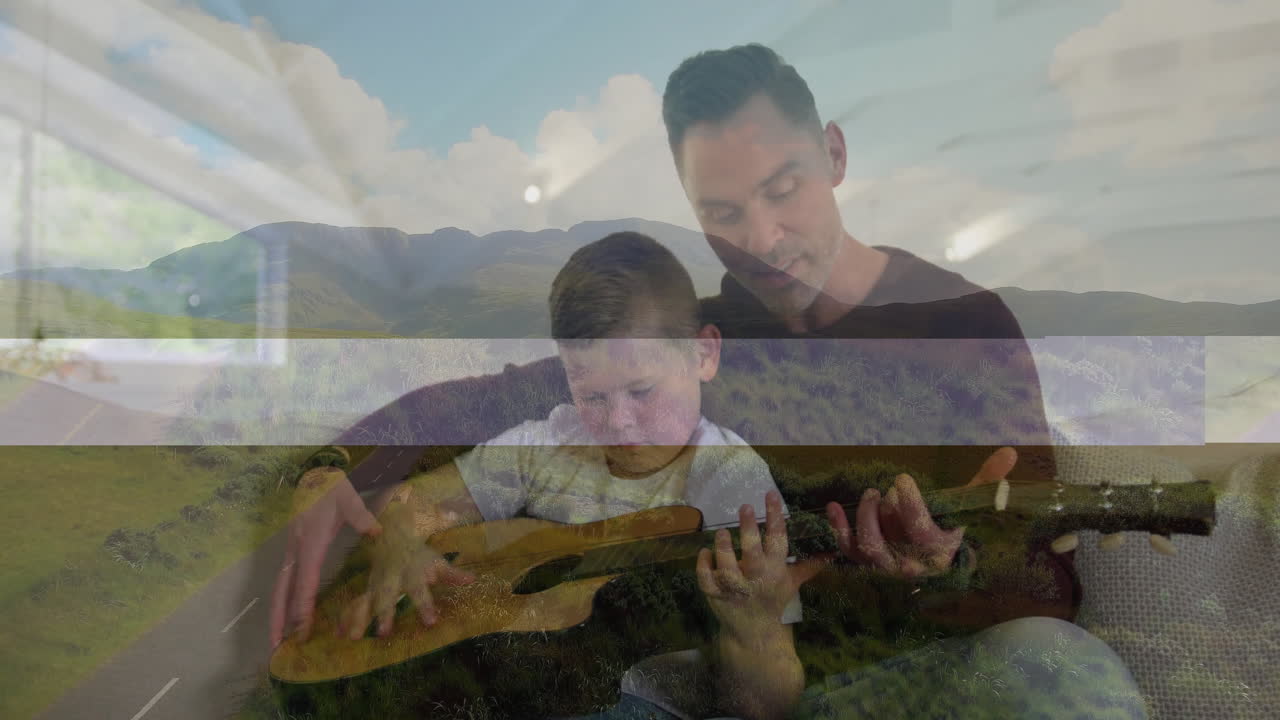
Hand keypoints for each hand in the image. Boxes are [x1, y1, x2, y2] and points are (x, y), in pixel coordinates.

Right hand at [269, 467, 381, 648]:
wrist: (313, 474)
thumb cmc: (331, 488)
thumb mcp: (348, 498)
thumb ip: (360, 516)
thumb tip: (376, 532)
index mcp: (310, 543)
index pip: (305, 581)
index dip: (302, 606)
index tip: (302, 629)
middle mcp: (296, 551)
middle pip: (282, 592)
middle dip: (279, 620)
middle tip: (275, 648)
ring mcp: (292, 552)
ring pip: (280, 589)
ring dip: (277, 615)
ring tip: (276, 641)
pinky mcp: (294, 551)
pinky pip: (285, 582)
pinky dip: (283, 602)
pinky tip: (287, 616)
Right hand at [337, 499, 474, 638]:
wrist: (394, 539)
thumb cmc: (420, 556)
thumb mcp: (437, 562)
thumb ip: (453, 574)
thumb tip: (472, 580)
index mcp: (412, 573)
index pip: (420, 590)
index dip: (426, 605)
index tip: (431, 622)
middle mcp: (392, 580)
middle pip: (387, 597)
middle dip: (384, 614)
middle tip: (383, 633)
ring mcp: (376, 585)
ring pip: (366, 601)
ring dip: (358, 618)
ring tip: (353, 638)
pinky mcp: (367, 590)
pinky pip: (354, 604)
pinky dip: (345, 618)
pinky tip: (338, 634)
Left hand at [696, 491, 824, 639]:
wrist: (756, 635)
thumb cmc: (774, 602)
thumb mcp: (793, 583)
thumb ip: (809, 565)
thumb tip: (832, 550)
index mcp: (775, 572)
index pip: (777, 540)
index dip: (775, 517)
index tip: (771, 495)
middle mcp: (755, 579)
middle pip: (752, 553)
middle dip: (749, 530)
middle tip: (745, 507)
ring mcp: (734, 589)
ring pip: (727, 568)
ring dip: (723, 548)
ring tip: (722, 532)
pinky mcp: (716, 597)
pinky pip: (707, 581)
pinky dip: (703, 567)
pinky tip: (704, 552)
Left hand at [825, 447, 1015, 578]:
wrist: (936, 565)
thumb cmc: (951, 529)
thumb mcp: (967, 507)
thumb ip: (986, 481)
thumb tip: (1010, 452)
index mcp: (938, 552)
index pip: (920, 531)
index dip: (909, 505)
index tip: (902, 478)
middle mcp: (910, 565)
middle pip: (890, 540)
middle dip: (886, 511)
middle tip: (887, 490)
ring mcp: (886, 567)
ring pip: (868, 546)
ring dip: (864, 518)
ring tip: (870, 494)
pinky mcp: (866, 564)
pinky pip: (847, 549)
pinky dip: (837, 528)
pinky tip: (832, 506)